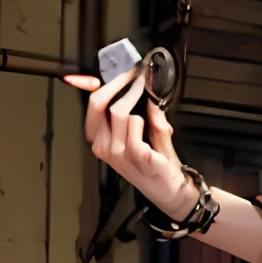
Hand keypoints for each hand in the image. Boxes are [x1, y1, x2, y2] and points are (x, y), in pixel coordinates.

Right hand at [62, 69, 196, 220]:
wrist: (170, 190)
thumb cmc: (155, 163)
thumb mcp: (142, 132)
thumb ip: (140, 109)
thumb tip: (141, 82)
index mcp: (101, 140)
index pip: (91, 106)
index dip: (92, 85)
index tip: (104, 72)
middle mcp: (104, 147)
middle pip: (99, 104)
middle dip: (118, 84)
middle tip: (135, 74)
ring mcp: (118, 153)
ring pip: (119, 111)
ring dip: (136, 100)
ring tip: (147, 102)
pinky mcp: (136, 155)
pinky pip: (136, 123)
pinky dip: (146, 120)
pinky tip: (152, 128)